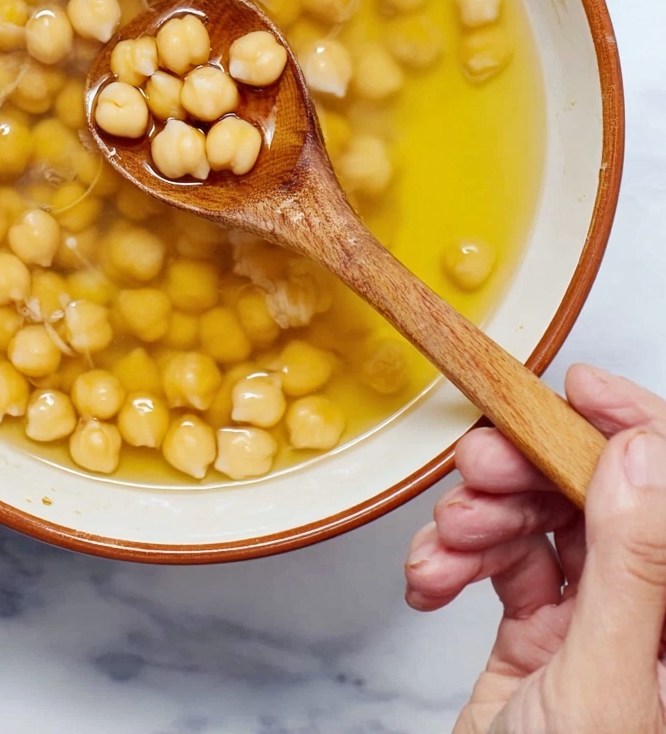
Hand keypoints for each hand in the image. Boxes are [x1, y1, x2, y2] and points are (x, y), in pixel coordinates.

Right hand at [405, 364, 665, 732]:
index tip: (576, 388)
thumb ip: (632, 569)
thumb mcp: (604, 687)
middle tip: (472, 471)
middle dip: (525, 474)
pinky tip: (432, 578)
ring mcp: (593, 625)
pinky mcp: (536, 636)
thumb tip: (643, 456)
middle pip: (597, 497)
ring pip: (540, 522)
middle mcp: (647, 617)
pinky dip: (457, 558)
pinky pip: (500, 563)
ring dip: (478, 520)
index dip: (636, 428)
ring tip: (442, 546)